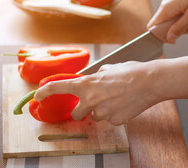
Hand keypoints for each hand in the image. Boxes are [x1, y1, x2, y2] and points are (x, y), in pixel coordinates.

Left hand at [34, 61, 162, 125]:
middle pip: (77, 114)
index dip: (45, 92)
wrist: (149, 82)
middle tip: (94, 103)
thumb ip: (98, 75)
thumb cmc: (131, 71)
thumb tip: (97, 76)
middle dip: (83, 110)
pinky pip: (110, 119)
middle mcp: (91, 100)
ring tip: (117, 99)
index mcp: (87, 84)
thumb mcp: (110, 68)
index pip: (58, 87)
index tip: (38, 96)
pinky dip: (115, 114)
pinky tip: (125, 104)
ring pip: (96, 116)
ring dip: (102, 111)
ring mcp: (102, 112)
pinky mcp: (114, 120)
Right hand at [147, 0, 187, 42]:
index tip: (174, 40)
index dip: (160, 36)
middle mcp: (167, 5)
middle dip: (186, 28)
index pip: (153, 27)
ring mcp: (175, 3)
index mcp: (166, 7)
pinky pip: (187, 15)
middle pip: (170, 27)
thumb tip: (168, 38)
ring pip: (181, 22)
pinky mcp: (183, 1)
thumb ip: (180, 27)